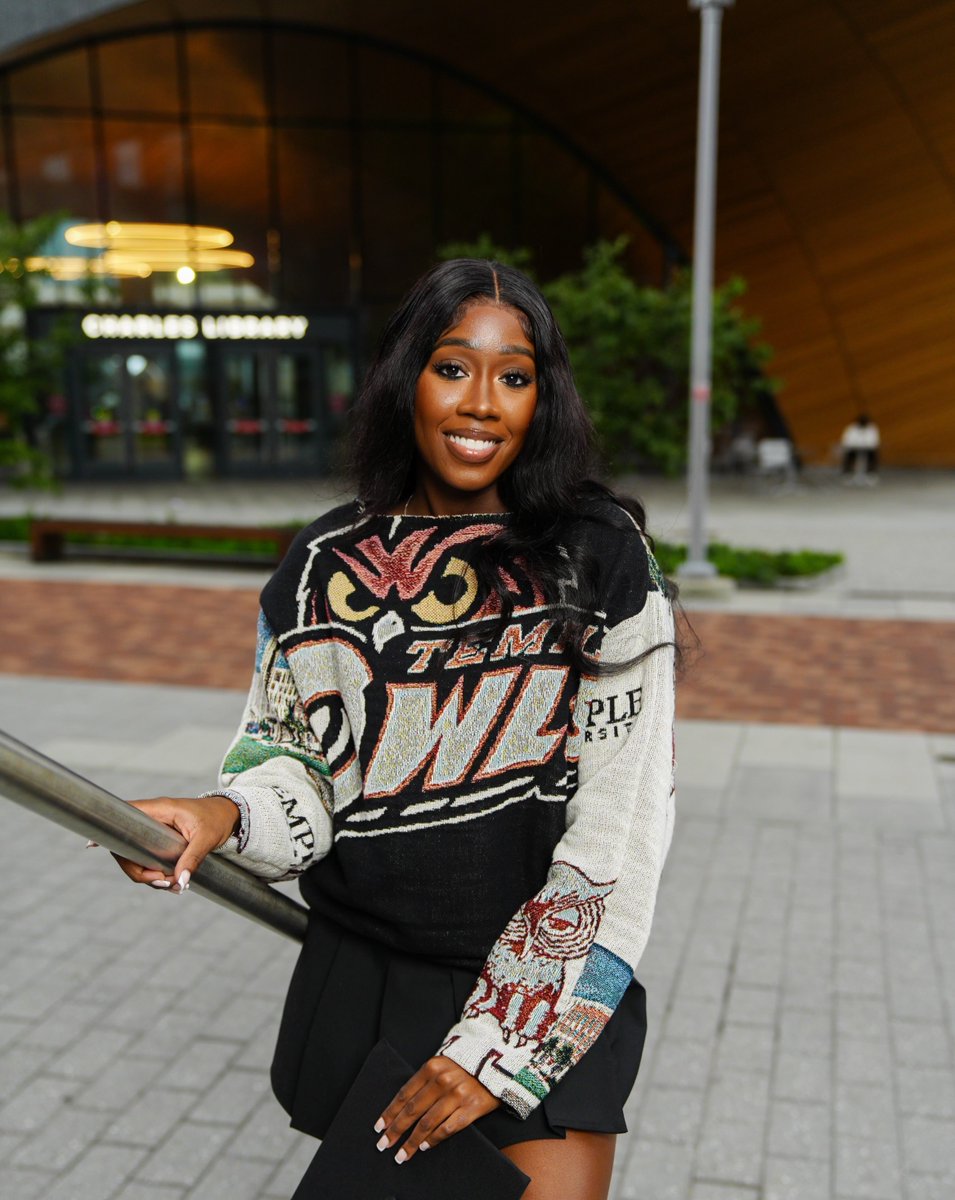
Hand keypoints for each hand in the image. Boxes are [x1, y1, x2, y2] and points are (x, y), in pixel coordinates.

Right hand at [107, 796, 238, 892]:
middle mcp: (152, 819)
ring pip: (136, 858)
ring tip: (175, 887)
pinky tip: (174, 884)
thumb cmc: (217, 819)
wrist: (229, 815)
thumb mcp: (207, 838)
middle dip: (140, 871)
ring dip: (150, 877)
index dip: (106, 828)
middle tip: (164, 883)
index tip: (91, 844)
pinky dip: (156, 875)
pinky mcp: (159, 842)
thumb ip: (192, 859)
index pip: (125, 814)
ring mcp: (154, 831)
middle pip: (126, 847)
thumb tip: (180, 882)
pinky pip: (147, 860)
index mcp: (160, 810)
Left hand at [374, 1056, 500, 1164]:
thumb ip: (424, 1081)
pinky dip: (434, 1139)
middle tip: (384, 1145)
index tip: (379, 1127)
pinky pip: (448, 1128)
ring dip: (412, 1141)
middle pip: (413, 1110)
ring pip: (427, 1123)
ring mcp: (458, 1094)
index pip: (405, 1094)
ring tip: (402, 1154)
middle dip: (396, 1130)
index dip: (390, 1112)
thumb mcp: (442, 1064)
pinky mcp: (472, 1107)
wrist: (500, 1062)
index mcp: (432, 1067)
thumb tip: (402, 1107)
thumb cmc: (467, 1065)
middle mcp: (443, 1080)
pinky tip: (424, 1146)